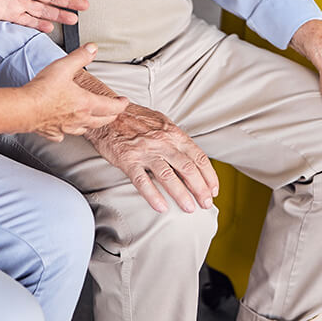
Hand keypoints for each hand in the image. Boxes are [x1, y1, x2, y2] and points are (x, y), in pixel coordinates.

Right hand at [22, 45, 127, 141]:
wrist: (23, 109)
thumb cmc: (42, 90)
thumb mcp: (64, 67)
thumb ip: (80, 57)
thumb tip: (92, 48)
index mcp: (85, 103)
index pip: (111, 107)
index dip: (120, 104)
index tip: (124, 102)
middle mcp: (79, 118)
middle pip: (102, 121)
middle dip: (110, 116)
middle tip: (114, 112)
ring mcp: (66, 127)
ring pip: (85, 129)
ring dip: (92, 124)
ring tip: (93, 120)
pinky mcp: (52, 132)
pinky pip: (63, 135)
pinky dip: (67, 132)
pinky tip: (64, 128)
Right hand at [83, 103, 218, 213]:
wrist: (108, 114)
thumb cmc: (136, 120)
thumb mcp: (162, 124)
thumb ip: (176, 141)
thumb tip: (192, 160)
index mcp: (173, 133)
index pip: (198, 157)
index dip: (209, 175)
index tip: (213, 190)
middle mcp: (162, 141)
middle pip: (188, 168)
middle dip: (200, 188)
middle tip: (206, 204)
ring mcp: (145, 151)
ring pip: (168, 176)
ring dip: (181, 195)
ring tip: (189, 208)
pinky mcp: (128, 159)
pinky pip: (142, 181)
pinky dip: (153, 196)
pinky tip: (161, 207)